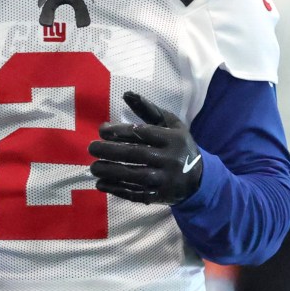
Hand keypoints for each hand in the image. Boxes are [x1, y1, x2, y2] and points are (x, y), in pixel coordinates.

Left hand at [88, 91, 202, 204]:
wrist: (198, 178)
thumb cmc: (178, 145)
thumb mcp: (170, 124)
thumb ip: (148, 109)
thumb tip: (126, 94)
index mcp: (172, 138)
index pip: (142, 133)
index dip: (120, 132)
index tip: (102, 131)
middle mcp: (169, 159)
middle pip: (135, 154)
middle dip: (110, 151)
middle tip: (91, 148)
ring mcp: (164, 180)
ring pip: (133, 175)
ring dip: (110, 171)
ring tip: (93, 167)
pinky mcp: (159, 196)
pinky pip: (135, 193)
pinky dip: (116, 189)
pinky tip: (101, 183)